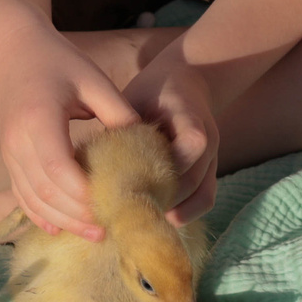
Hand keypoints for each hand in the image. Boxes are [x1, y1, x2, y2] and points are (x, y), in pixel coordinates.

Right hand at [0, 30, 139, 240]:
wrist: (15, 50)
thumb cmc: (60, 61)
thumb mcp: (94, 80)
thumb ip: (119, 113)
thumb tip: (148, 148)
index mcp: (39, 119)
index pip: (59, 168)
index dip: (85, 193)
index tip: (113, 205)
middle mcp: (17, 140)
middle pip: (45, 192)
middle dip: (78, 216)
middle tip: (110, 229)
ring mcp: (9, 152)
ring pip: (32, 199)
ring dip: (62, 221)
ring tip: (94, 233)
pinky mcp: (9, 158)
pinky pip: (21, 195)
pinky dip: (40, 215)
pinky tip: (61, 229)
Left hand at [123, 58, 219, 223]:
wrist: (183, 82)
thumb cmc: (151, 92)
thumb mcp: (135, 99)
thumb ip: (123, 127)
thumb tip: (89, 162)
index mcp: (191, 116)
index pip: (192, 144)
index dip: (165, 165)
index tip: (131, 178)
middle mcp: (210, 140)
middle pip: (191, 181)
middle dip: (158, 197)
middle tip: (125, 210)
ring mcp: (213, 159)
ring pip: (201, 196)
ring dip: (172, 210)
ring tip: (140, 217)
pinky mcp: (211, 172)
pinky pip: (206, 200)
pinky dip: (186, 214)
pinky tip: (160, 219)